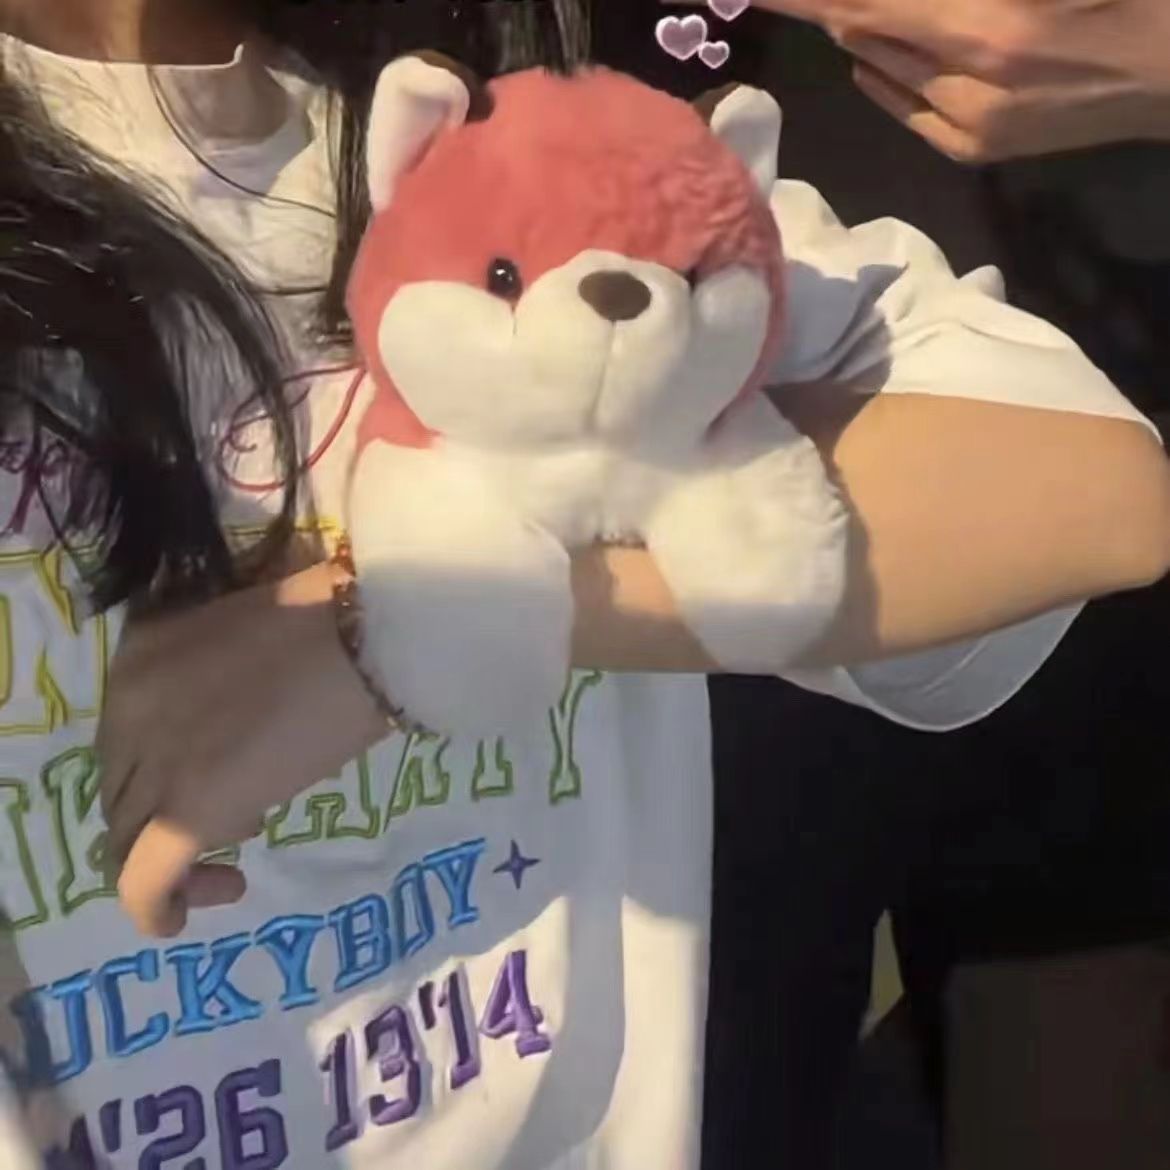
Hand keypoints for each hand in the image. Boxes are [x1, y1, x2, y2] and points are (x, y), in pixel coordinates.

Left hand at [98, 562, 387, 937]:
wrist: (363, 637)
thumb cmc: (331, 627)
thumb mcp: (244, 638)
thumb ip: (218, 682)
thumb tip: (239, 730)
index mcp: (138, 659)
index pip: (122, 738)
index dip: (158, 772)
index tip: (213, 776)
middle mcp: (127, 712)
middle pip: (120, 792)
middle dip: (161, 822)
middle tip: (233, 830)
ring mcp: (155, 764)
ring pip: (125, 840)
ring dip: (167, 866)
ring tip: (227, 872)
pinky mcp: (188, 812)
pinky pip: (144, 881)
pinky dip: (154, 909)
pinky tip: (174, 922)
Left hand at [693, 0, 1169, 160]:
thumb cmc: (1121, 1)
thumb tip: (877, 4)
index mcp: (988, 31)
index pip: (867, 8)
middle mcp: (967, 87)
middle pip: (865, 35)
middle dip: (833, 6)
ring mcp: (968, 128)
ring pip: (878, 70)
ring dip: (859, 30)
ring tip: (851, 6)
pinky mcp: (973, 152)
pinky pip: (901, 106)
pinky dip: (880, 73)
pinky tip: (873, 51)